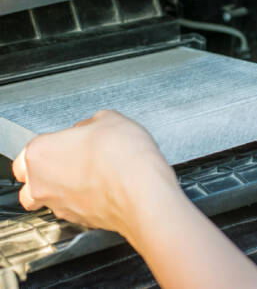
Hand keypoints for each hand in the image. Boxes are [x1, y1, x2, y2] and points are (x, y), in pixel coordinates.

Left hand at [12, 110, 176, 246]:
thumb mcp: (109, 119)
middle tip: (72, 160)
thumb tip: (90, 129)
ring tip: (93, 174)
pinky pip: (75, 208)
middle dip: (48, 172)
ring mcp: (61, 206)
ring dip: (66, 187)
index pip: (29, 152)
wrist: (144, 192)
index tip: (67, 141)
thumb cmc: (123, 157)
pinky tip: (106, 186)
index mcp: (41, 153)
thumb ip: (90, 123)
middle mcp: (43, 184)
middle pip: (32, 181)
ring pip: (52, 198)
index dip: (50, 145)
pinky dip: (85, 199)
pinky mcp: (82, 221)